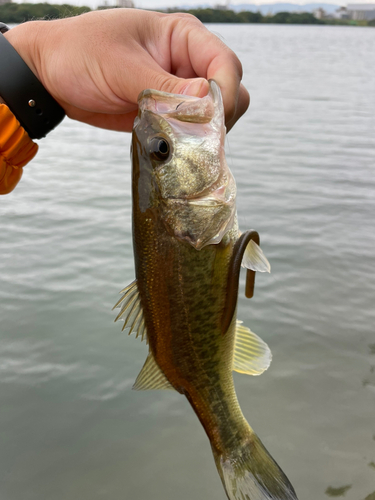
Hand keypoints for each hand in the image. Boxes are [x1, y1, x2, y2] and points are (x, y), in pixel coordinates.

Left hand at [5, 9, 248, 131]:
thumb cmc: (81, 54)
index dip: (227, 91)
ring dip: (204, 133)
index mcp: (182, 37)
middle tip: (196, 136)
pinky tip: (171, 148)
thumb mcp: (122, 67)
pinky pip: (190, 131)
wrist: (52, 76)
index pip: (225, 63)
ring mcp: (178, 90)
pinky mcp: (167, 114)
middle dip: (220, 116)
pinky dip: (188, 143)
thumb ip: (166, 86)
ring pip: (214, 116)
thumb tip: (209, 98)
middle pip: (230, 92)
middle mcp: (187, 63)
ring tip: (178, 143)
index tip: (212, 118)